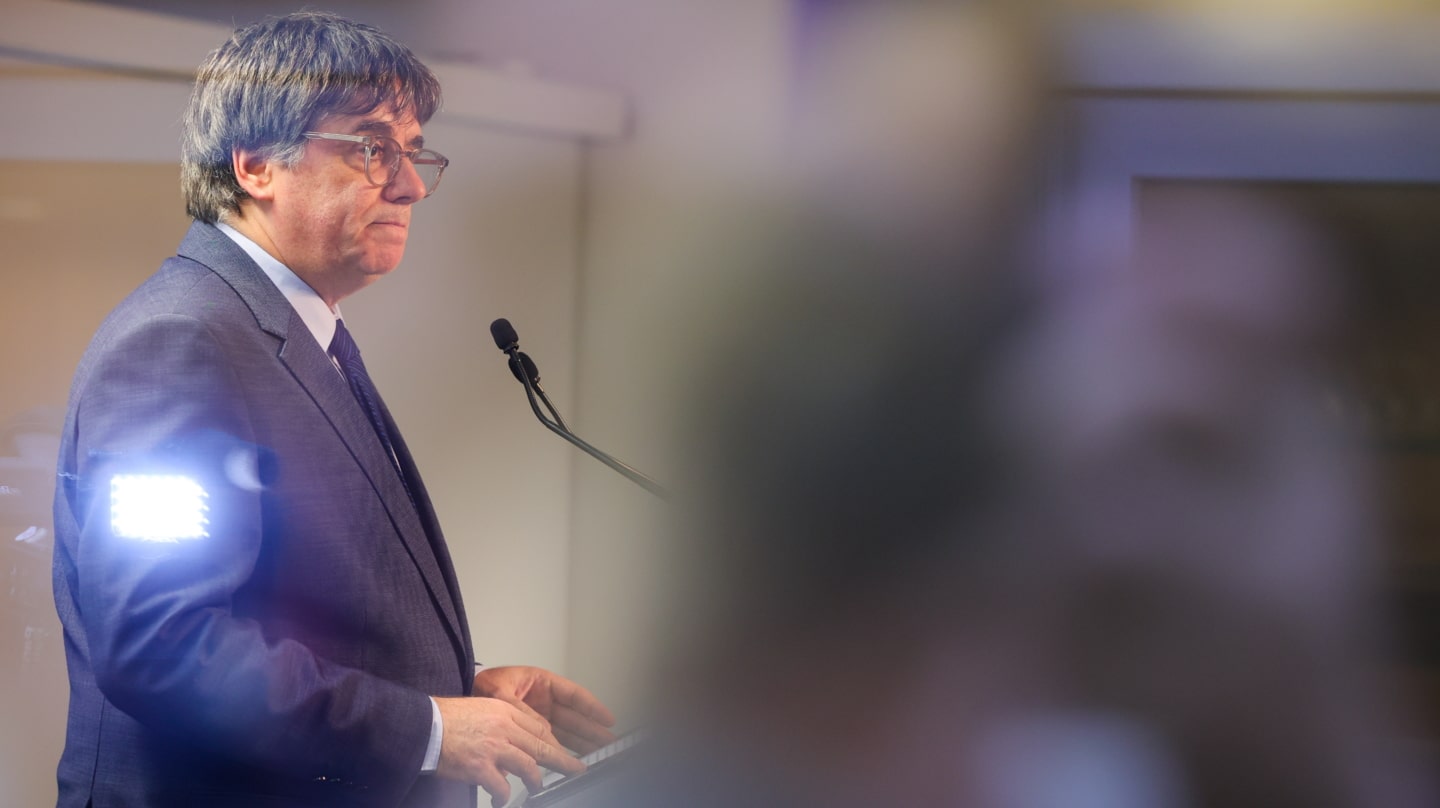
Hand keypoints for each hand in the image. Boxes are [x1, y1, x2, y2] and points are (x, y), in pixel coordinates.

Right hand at [433, 696, 583, 807]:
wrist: (422, 726)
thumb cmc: (446, 719)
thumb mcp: (481, 710)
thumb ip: (502, 726)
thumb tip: (515, 748)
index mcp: (504, 710)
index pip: (538, 727)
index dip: (553, 741)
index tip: (563, 750)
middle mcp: (503, 727)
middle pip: (541, 746)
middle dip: (562, 761)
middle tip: (575, 769)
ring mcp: (494, 748)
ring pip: (529, 767)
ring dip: (534, 781)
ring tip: (535, 788)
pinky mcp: (481, 768)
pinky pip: (503, 788)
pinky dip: (504, 797)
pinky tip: (500, 800)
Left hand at [473, 666, 618, 753]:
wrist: (461, 706)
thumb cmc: (480, 687)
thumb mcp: (500, 692)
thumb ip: (523, 711)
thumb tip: (544, 730)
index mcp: (541, 682)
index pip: (573, 695)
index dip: (592, 707)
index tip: (608, 719)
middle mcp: (544, 701)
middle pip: (574, 717)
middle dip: (592, 730)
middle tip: (609, 743)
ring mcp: (539, 717)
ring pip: (567, 732)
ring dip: (582, 743)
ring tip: (598, 754)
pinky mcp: (530, 733)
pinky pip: (552, 742)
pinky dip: (562, 751)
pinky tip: (573, 760)